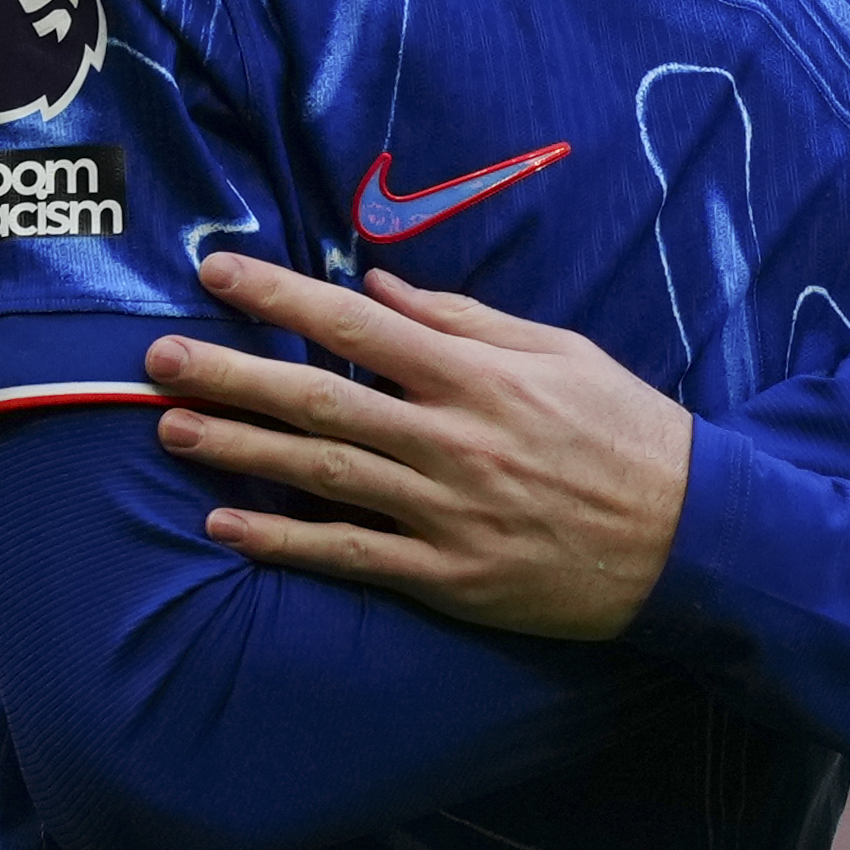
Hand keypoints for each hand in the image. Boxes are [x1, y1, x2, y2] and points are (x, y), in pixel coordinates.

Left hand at [145, 252, 693, 640]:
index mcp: (479, 375)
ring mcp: (448, 512)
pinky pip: (352, 555)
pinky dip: (286, 541)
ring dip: (240, 451)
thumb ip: (465, 320)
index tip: (216, 273)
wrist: (692, 541)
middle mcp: (454, 439)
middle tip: (157, 359)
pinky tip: (227, 525)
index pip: (358, 324)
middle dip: (232, 375)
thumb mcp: (560, 353)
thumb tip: (382, 287)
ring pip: (323, 474)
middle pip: (320, 399)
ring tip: (171, 429)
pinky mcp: (450, 576)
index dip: (281, 295)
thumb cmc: (626, 433)